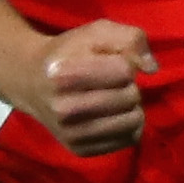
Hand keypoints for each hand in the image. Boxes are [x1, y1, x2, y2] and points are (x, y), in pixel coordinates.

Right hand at [32, 20, 157, 154]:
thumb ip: (130, 38)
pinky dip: (128, 125)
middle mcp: (65, 109)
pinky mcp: (80, 150)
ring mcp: (72, 134)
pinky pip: (128, 140)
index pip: (125, 70)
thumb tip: (152, 68)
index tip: (110, 62)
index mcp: (65, 75)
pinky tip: (112, 114)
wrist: (31, 82)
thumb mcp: (96, 32)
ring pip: (133, 121)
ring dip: (131, 106)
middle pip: (131, 96)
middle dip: (128, 85)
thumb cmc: (68, 53)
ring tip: (113, 98)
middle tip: (111, 82)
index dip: (125, 62)